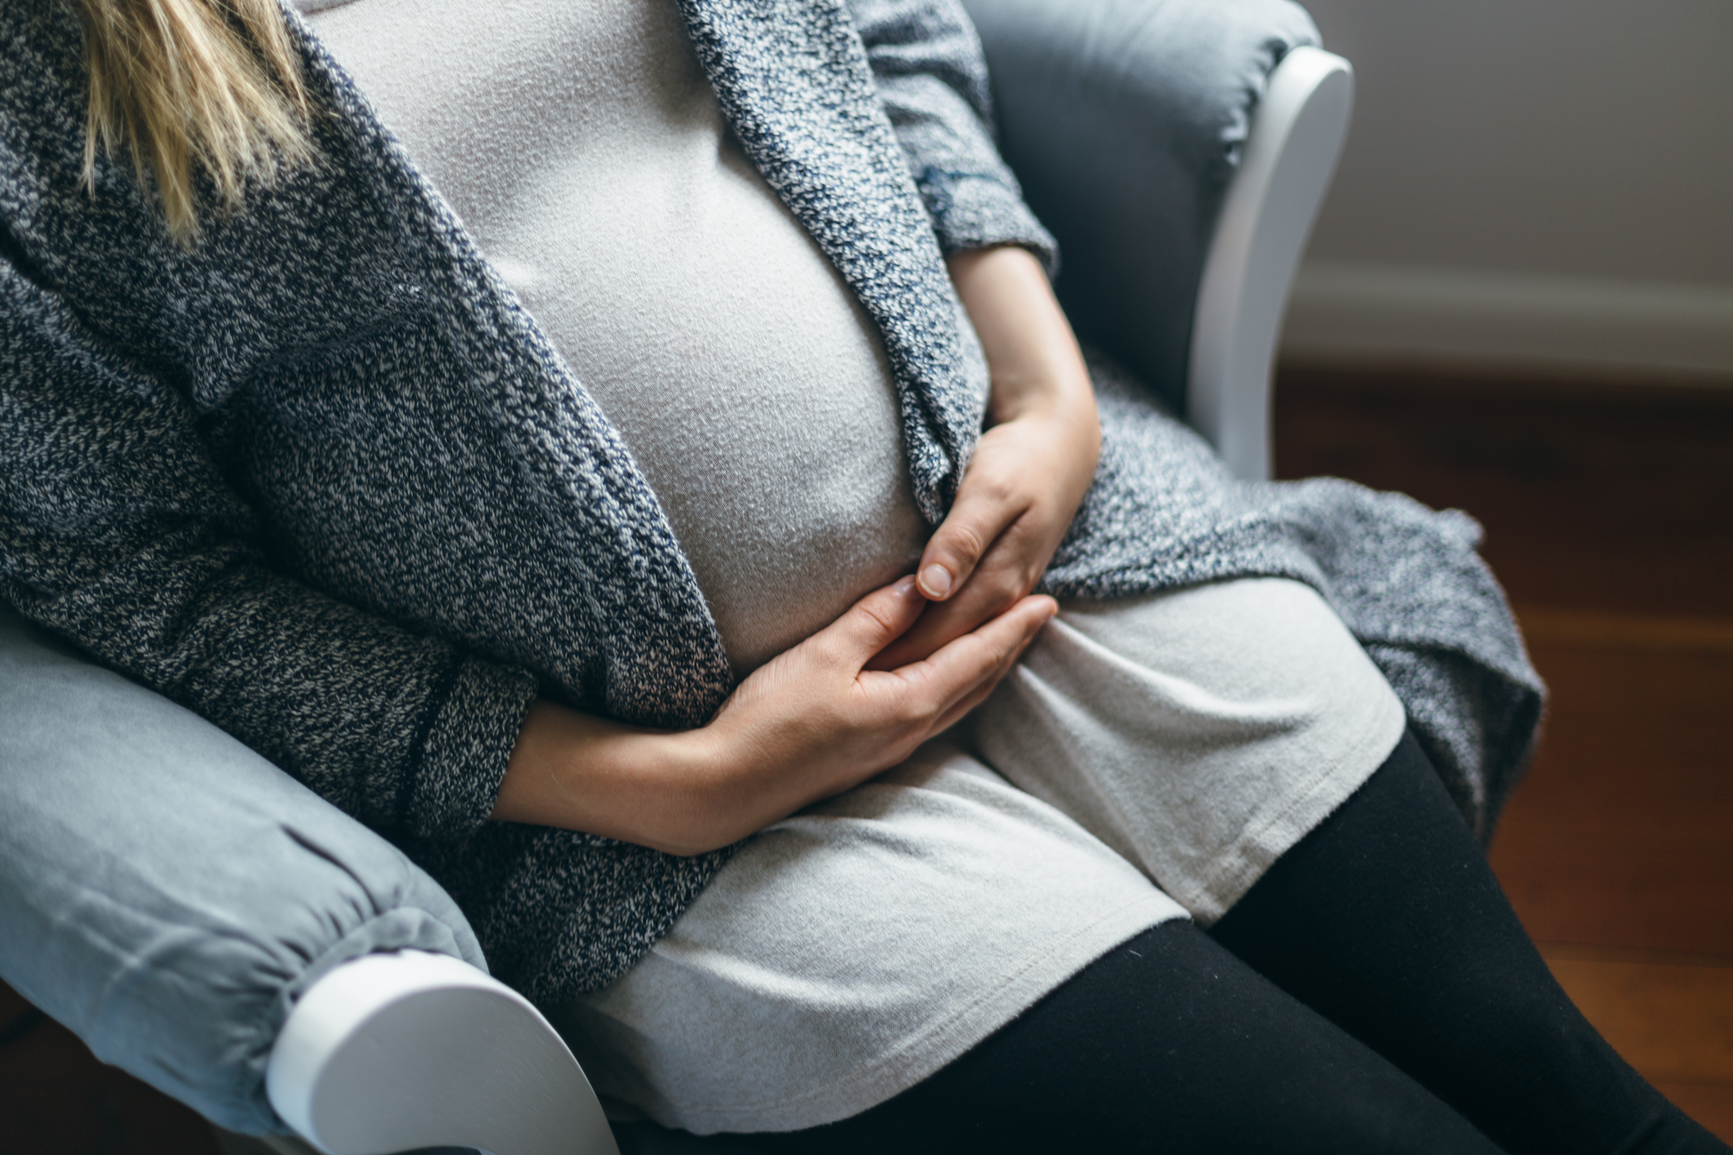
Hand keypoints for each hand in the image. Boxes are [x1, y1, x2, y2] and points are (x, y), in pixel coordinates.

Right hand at [492, 576, 1056, 855]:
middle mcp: (913, 732)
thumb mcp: (824, 654)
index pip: (979, 658)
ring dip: (988, 671)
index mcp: (910, 703)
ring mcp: (893, 751)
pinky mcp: (871, 758)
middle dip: (1011, 648)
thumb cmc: (770, 719)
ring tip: (1007, 643)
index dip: (1014, 628)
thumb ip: (877, 619)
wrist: (726, 787)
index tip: (1047, 602)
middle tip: (1040, 614)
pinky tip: (951, 684)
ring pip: (960, 704)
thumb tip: (919, 584)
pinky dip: (958, 690)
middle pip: (980, 684)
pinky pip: (935, 717)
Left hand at [870, 245, 1098, 670]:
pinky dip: (933, 647)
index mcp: (998, 581)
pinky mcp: (998, 585)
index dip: (893, 658)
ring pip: (953, 646)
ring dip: (913, 666)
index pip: (936, 636)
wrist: (1063, 444)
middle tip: (839, 699)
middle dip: (896, 672)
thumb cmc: (1020, 460)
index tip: (848, 679)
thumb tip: (932, 589)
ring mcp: (1003, 594)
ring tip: (863, 690)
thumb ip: (960, 540)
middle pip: (942, 650)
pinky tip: (902, 659)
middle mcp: (1003, 598)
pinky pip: (962, 629)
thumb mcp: (989, 490)